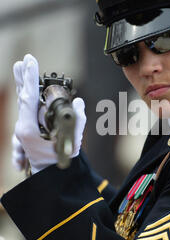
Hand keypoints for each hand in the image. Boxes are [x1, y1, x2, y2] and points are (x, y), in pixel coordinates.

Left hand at [12, 54, 85, 174]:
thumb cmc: (59, 162)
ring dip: (23, 83)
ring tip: (21, 66)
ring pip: (23, 102)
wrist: (49, 179)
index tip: (31, 61)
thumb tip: (78, 102)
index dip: (31, 78)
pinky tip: (26, 85)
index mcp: (29, 130)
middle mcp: (23, 127)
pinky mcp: (27, 130)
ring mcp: (23, 128)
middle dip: (23, 77)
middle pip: (22, 97)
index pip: (29, 99)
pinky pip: (26, 109)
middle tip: (23, 60)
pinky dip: (26, 95)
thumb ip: (77, 122)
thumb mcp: (71, 143)